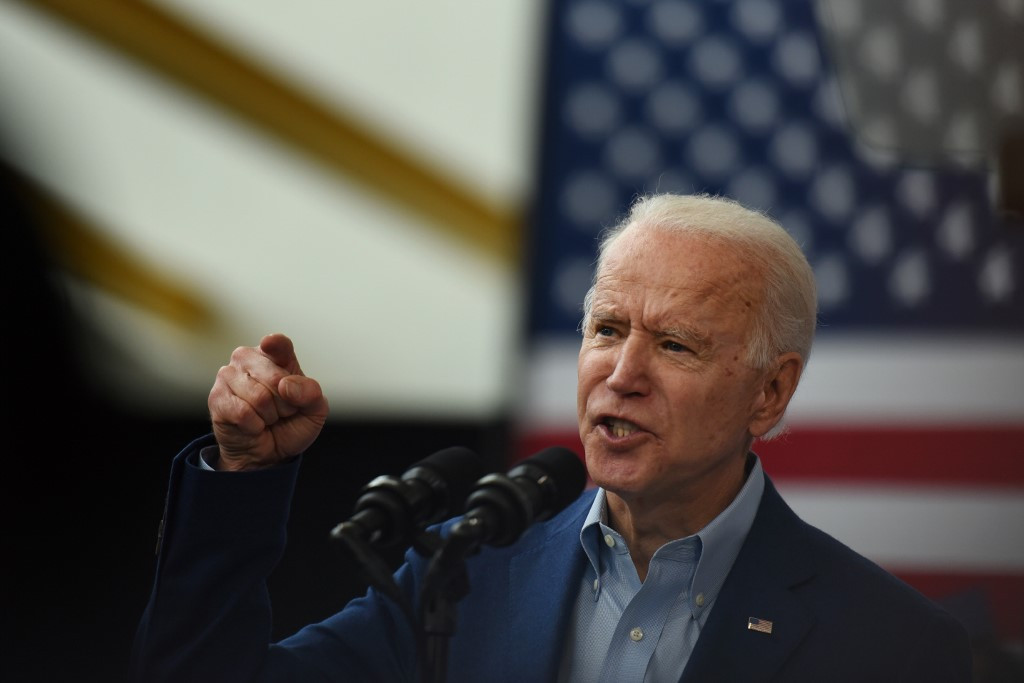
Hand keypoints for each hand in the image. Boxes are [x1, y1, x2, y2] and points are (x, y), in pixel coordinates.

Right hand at [208, 333, 328, 470]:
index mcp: (275, 355)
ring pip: (259, 397)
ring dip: (269, 416)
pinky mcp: (217, 397)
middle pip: (275, 379)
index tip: (269, 343)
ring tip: (266, 418)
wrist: (267, 454)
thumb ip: (311, 393)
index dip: (275, 345)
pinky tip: (252, 425)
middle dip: (285, 404)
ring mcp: (228, 376)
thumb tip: (286, 385)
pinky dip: (255, 426)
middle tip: (281, 412)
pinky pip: (243, 412)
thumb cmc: (289, 424)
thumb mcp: (314, 411)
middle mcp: (248, 358)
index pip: (278, 344)